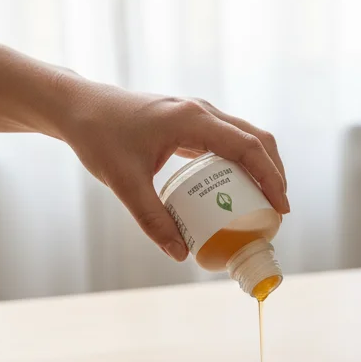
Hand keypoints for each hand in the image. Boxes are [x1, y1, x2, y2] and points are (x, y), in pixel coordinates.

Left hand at [54, 79, 288, 259]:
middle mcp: (201, 111)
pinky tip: (236, 191)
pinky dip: (240, 164)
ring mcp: (197, 114)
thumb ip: (152, 219)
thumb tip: (180, 254)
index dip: (271, 178)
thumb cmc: (99, 137)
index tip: (281, 208)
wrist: (79, 107)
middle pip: (257, 139)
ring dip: (261, 168)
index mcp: (192, 120)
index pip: (248, 147)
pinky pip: (227, 141)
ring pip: (246, 137)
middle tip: (277, 212)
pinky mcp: (190, 122)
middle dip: (275, 175)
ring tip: (264, 204)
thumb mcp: (124, 183)